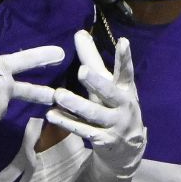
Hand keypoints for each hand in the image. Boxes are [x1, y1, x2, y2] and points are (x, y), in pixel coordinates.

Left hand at [46, 30, 145, 177]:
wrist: (128, 149)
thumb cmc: (115, 106)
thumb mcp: (109, 84)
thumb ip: (93, 60)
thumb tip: (80, 33)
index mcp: (126, 89)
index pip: (126, 71)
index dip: (125, 57)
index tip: (123, 41)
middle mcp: (123, 106)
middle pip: (109, 92)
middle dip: (96, 82)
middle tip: (81, 71)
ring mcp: (115, 124)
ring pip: (94, 113)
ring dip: (76, 104)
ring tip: (59, 95)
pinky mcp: (103, 140)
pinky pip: (83, 130)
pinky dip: (67, 122)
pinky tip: (52, 115)